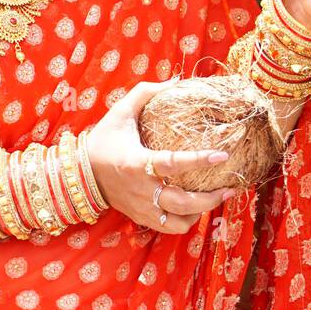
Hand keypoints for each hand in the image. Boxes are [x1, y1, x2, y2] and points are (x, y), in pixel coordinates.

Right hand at [84, 79, 234, 233]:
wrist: (80, 172)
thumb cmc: (104, 139)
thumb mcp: (121, 112)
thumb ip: (146, 93)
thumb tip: (175, 81)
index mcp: (137, 163)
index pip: (173, 164)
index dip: (200, 160)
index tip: (222, 155)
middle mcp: (141, 189)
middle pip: (182, 203)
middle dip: (211, 199)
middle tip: (230, 188)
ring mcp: (141, 207)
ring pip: (178, 222)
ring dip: (202, 213)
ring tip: (218, 199)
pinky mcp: (141, 217)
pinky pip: (169, 228)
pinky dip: (186, 222)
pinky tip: (197, 209)